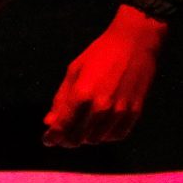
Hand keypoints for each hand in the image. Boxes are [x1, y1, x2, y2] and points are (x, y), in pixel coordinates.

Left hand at [42, 5, 167, 147]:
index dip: (52, 137)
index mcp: (82, 94)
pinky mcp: (135, 112)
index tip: (48, 140)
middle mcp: (101, 107)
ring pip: (96, 140)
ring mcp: (120, 112)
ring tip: (82, 127)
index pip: (62, 127)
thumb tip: (49, 122)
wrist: (134, 43)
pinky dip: (105, 136)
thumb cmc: (100, 53)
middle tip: (63, 134)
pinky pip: (117, 135)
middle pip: (78, 138)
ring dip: (86, 137)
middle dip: (67, 139)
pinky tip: (100, 127)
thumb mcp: (74, 71)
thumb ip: (61, 99)